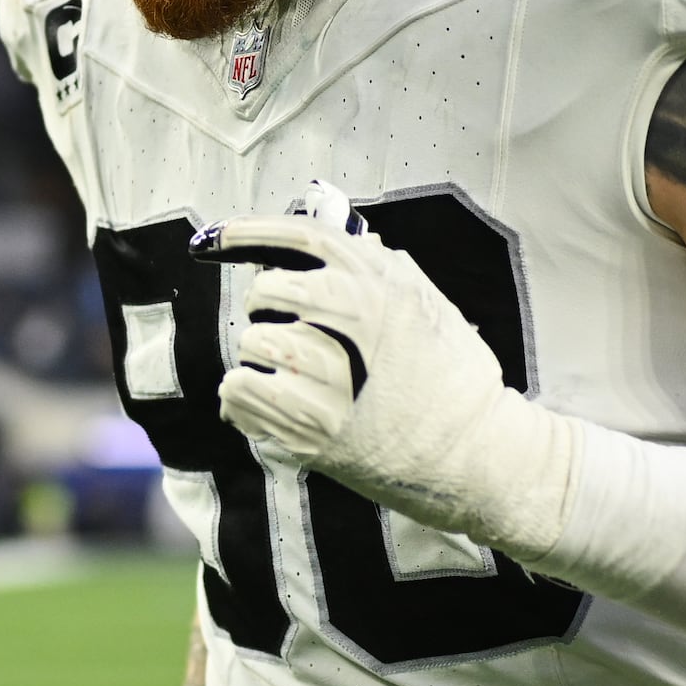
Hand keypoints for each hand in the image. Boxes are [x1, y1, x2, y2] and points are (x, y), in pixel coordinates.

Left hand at [203, 212, 567, 554]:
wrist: (472, 455)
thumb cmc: (453, 378)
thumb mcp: (428, 305)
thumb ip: (379, 270)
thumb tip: (333, 238)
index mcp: (378, 284)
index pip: (297, 237)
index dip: (245, 231)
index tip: (212, 239)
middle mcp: (349, 322)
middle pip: (265, 291)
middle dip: (270, 309)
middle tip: (295, 332)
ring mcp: (326, 377)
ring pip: (251, 342)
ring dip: (264, 358)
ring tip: (299, 376)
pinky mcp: (307, 426)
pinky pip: (238, 389)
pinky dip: (247, 395)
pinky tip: (277, 402)